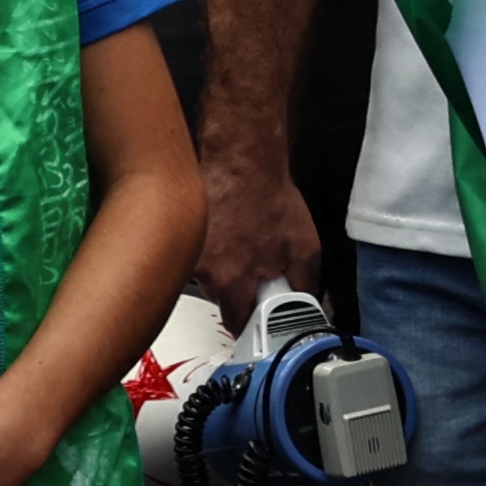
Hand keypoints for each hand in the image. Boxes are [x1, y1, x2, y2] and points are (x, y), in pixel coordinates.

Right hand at [195, 154, 319, 322]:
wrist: (241, 163)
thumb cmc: (270, 199)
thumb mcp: (306, 247)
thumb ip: (305, 283)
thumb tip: (306, 305)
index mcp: (233, 280)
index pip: (234, 322)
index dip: (247, 322)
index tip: (254, 321)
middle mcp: (204, 271)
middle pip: (219, 299)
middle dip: (237, 291)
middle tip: (254, 269)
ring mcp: (188, 253)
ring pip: (207, 276)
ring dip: (222, 268)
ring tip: (240, 243)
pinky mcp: (180, 236)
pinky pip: (195, 255)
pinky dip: (210, 248)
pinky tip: (225, 231)